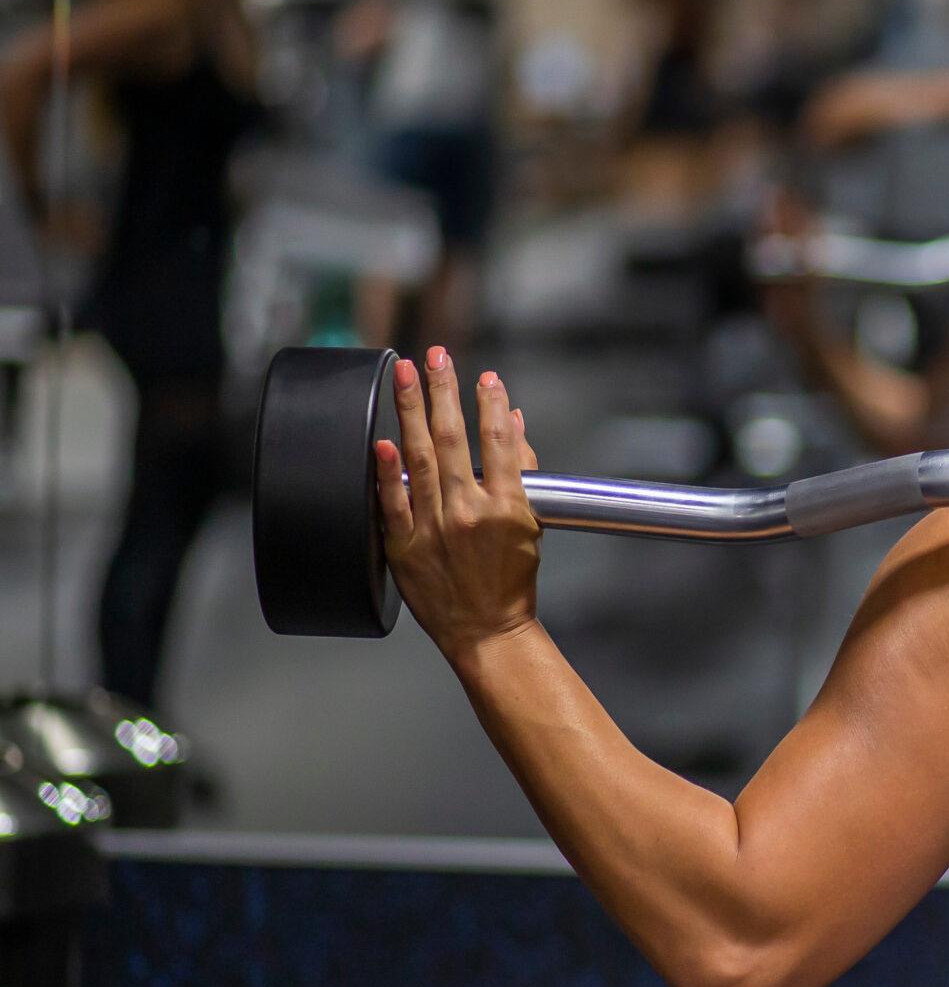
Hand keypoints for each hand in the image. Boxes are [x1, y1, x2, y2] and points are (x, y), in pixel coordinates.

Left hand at [375, 348, 542, 657]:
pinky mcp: (405, 547)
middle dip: (442, 391)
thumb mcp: (530, 525)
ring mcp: (434, 528)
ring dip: (411, 411)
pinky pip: (391, 503)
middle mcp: (468, 512)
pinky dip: (385, 472)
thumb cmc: (513, 582)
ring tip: (406, 375)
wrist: (488, 632)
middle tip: (434, 354)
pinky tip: (380, 441)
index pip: (496, 442)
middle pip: (452, 439)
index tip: (483, 377)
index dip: (489, 404)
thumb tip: (512, 423)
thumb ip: (520, 472)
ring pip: (419, 459)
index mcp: (505, 507)